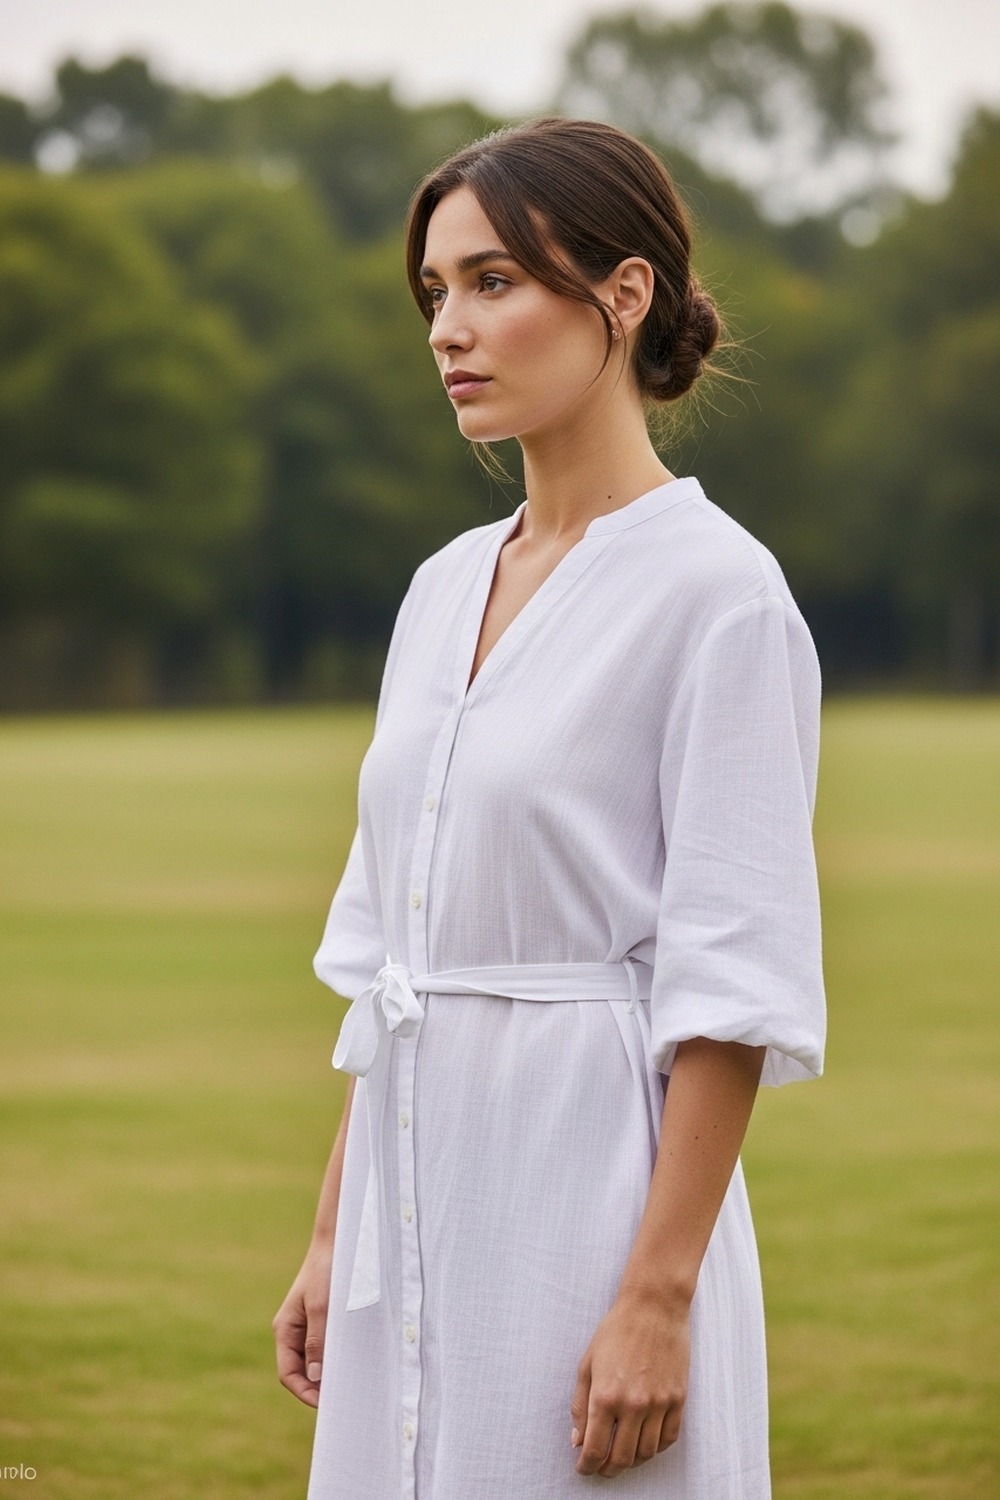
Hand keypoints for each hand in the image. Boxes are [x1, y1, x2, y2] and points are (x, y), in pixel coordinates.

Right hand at [272, 1239, 334, 1407]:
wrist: (337, 1242)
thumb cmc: (326, 1271)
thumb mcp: (322, 1307)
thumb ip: (316, 1342)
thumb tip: (314, 1377)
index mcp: (285, 1329)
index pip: (288, 1374)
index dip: (304, 1393)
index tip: (326, 1405)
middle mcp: (293, 1330)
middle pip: (300, 1371)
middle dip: (317, 1388)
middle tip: (342, 1400)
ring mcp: (307, 1325)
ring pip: (313, 1361)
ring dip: (327, 1373)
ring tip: (348, 1384)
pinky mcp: (322, 1319)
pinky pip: (324, 1346)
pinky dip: (334, 1358)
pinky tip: (351, 1362)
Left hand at [570, 1290, 689, 1477]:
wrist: (653, 1306)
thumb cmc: (617, 1329)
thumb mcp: (587, 1364)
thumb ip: (580, 1405)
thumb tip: (578, 1440)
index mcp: (605, 1396)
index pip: (595, 1450)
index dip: (587, 1466)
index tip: (584, 1468)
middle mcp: (633, 1404)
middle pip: (622, 1459)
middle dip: (607, 1470)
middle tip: (601, 1467)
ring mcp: (659, 1403)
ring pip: (646, 1453)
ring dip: (632, 1461)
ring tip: (623, 1455)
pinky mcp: (678, 1399)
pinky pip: (669, 1438)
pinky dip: (656, 1448)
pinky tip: (645, 1442)